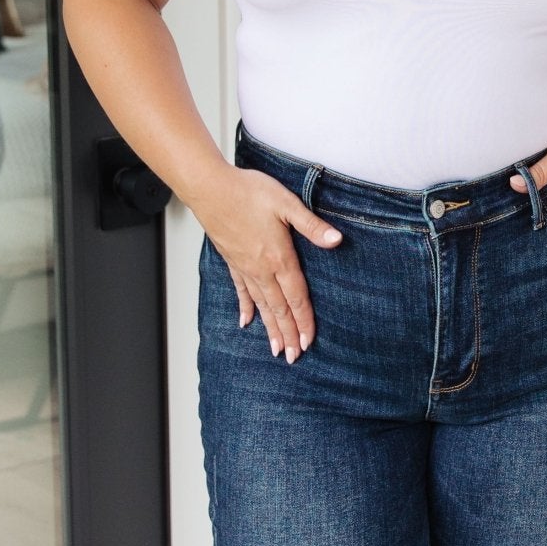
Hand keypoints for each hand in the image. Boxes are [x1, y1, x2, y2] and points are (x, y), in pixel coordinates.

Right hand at [197, 168, 342, 360]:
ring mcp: (245, 268)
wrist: (210, 188)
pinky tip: (246, 322)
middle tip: (294, 357)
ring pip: (262, 306)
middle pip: (279, 309)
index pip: (296, 297)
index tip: (308, 342)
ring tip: (276, 350)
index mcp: (279, 258)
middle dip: (288, 335)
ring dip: (270, 329)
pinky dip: (246, 308)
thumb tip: (337, 240)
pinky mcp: (232, 262)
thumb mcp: (286, 204)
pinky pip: (241, 292)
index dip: (304, 321)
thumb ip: (311, 226)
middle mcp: (261, 270)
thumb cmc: (247, 191)